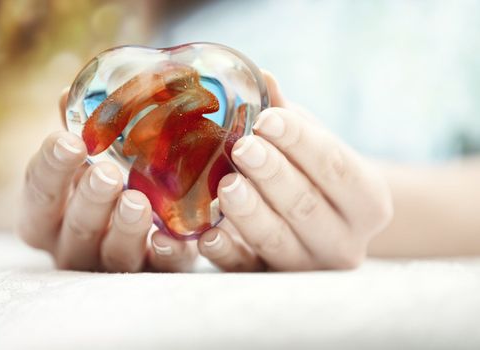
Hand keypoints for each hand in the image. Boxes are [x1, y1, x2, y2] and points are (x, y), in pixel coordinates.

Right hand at [16, 92, 196, 271]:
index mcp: (49, 213)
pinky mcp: (151, 273)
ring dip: (124, 228)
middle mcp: (73, 244)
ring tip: (137, 202)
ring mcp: (112, 263)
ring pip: (112, 255)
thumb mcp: (88, 159)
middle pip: (75, 228)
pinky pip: (157, 271)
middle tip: (106, 174)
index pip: (39, 190)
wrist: (141, 228)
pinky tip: (171, 240)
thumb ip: (81, 132)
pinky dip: (164, 256)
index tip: (70, 140)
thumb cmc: (103, 183)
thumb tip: (67, 93)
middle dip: (90, 200)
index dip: (51, 166)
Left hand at [197, 71, 393, 270]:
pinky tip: (207, 234)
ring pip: (277, 240)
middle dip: (272, 174)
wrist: (328, 224)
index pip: (336, 168)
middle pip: (306, 206)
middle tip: (242, 147)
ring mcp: (308, 266)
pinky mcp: (272, 279)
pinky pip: (248, 270)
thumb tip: (261, 76)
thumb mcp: (315, 145)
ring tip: (226, 183)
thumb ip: (289, 116)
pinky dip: (227, 252)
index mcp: (368, 201)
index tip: (266, 118)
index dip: (300, 142)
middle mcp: (346, 242)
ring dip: (249, 211)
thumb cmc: (318, 175)